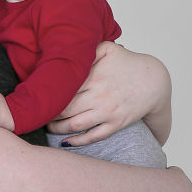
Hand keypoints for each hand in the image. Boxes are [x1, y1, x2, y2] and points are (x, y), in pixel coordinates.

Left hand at [46, 42, 171, 145]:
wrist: (154, 81)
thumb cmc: (129, 64)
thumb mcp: (109, 49)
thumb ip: (87, 49)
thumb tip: (66, 49)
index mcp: (93, 76)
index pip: (62, 89)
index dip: (46, 95)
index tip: (37, 97)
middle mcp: (99, 95)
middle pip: (64, 109)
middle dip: (48, 114)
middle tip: (38, 113)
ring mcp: (107, 112)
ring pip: (75, 125)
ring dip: (57, 129)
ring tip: (49, 127)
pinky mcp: (116, 124)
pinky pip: (93, 137)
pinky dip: (77, 142)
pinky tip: (65, 141)